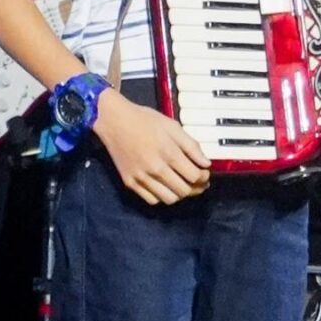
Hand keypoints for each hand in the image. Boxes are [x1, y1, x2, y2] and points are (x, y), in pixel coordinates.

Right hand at [94, 89, 209, 204]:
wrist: (114, 121)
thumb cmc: (145, 120)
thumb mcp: (172, 126)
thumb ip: (191, 145)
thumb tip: (205, 163)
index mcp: (168, 152)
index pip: (194, 176)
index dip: (204, 177)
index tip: (205, 172)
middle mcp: (155, 168)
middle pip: (184, 190)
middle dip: (197, 188)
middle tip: (199, 182)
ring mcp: (141, 178)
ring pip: (169, 199)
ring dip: (181, 195)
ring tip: (184, 185)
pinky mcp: (130, 183)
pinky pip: (152, 200)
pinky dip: (163, 197)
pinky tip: (166, 187)